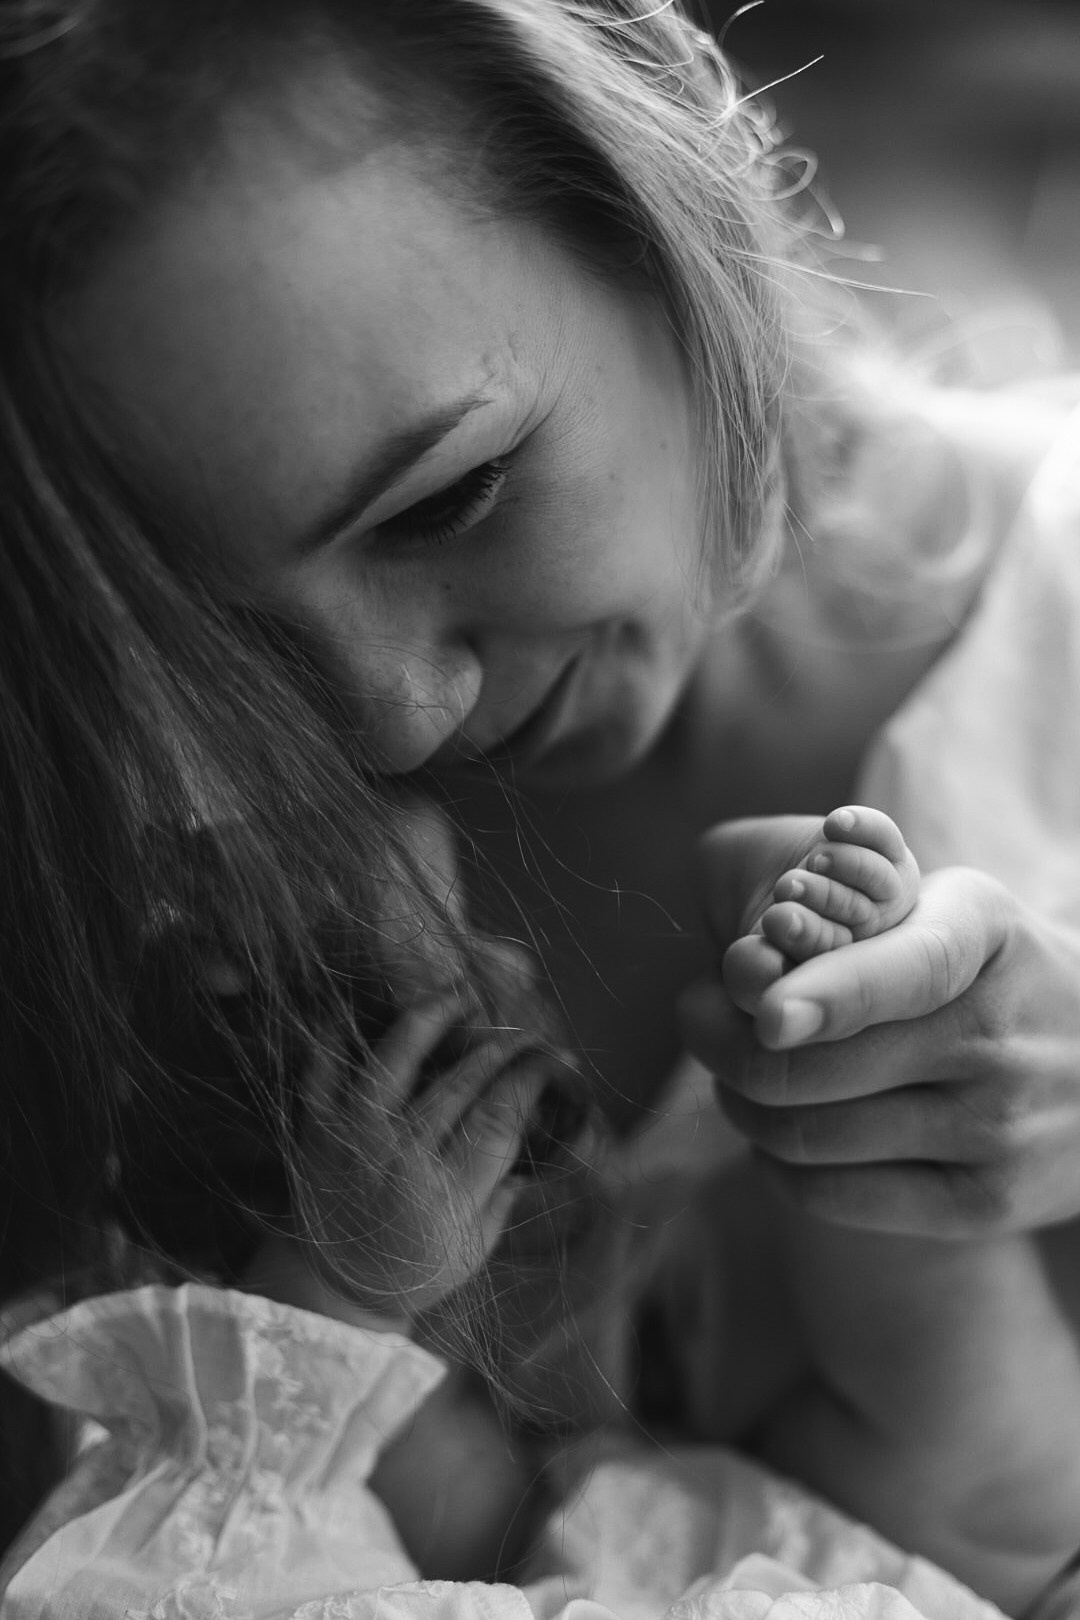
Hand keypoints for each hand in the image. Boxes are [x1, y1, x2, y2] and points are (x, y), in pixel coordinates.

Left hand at [293, 987, 565, 1319]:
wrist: (329, 1286)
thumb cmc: (414, 1267)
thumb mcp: (473, 1248)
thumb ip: (505, 1193)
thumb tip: (538, 1131)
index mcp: (444, 1196)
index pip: (499, 1119)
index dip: (532, 1079)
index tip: (554, 1056)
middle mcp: (398, 1161)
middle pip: (458, 1085)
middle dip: (498, 1047)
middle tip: (522, 1027)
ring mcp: (351, 1139)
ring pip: (391, 1062)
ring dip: (430, 1020)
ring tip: (459, 994)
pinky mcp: (313, 1128)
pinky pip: (322, 1068)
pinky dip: (338, 1034)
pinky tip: (365, 1005)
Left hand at [681, 847, 1079, 1237]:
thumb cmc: (993, 974)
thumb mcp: (958, 913)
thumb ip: (863, 919)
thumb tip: (745, 950)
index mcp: (986, 934)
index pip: (904, 969)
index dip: (826, 995)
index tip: (766, 1014)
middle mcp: (999, 1034)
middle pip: (815, 1064)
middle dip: (721, 1044)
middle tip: (695, 1016)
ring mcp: (999, 1127)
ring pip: (809, 1133)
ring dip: (739, 1102)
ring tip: (728, 1075)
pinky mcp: (986, 1204)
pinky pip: (836, 1195)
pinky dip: (778, 1166)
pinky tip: (773, 1135)